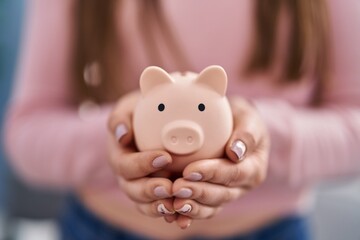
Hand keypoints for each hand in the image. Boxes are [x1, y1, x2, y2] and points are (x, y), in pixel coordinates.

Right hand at [107, 91, 175, 218]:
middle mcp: (127, 176)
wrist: (153, 121)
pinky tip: (183, 217)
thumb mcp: (128, 108)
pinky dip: (170, 214)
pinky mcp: (156, 194)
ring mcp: (140, 187)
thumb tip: (122, 134)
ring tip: (176, 205)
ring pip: (145, 204)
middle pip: (132, 190)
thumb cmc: (140, 111)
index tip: (164, 157)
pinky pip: (160, 208)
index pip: (125, 165)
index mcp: (119, 156)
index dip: (142, 164)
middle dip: (150, 191)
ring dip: (159, 206)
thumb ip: (121, 118)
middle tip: (170, 187)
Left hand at [171, 97, 269, 228]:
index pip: (233, 173)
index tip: (190, 170)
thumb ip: (247, 134)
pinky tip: (172, 215)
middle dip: (197, 192)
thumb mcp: (248, 119)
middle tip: (176, 188)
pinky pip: (200, 210)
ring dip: (192, 207)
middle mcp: (242, 186)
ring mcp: (227, 195)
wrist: (234, 127)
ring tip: (174, 204)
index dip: (211, 173)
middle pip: (221, 194)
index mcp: (253, 168)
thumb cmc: (240, 120)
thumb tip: (236, 152)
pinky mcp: (212, 200)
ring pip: (210, 207)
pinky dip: (187, 215)